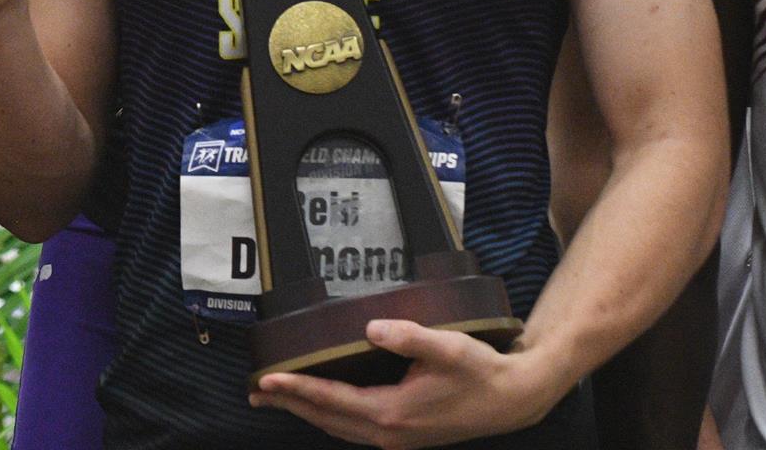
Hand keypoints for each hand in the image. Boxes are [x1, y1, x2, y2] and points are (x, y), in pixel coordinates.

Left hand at [250, 322, 566, 447]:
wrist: (511, 400)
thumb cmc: (480, 371)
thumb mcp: (447, 347)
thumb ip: (408, 336)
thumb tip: (371, 328)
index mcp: (392, 412)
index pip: (330, 400)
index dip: (295, 388)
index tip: (265, 380)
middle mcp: (388, 432)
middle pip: (326, 418)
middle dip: (289, 404)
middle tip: (254, 392)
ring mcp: (396, 438)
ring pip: (337, 427)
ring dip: (306, 412)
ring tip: (276, 398)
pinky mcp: (403, 435)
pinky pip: (353, 429)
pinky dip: (329, 416)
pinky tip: (322, 406)